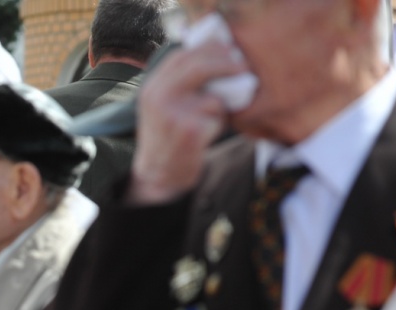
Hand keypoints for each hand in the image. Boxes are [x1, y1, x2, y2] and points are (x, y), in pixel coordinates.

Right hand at [130, 42, 244, 204]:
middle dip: (227, 64)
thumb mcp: (162, 104)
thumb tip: (216, 52)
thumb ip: (180, 80)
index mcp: (152, 87)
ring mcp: (173, 114)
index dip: (209, 49)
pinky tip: (206, 135)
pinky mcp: (190, 131)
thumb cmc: (167, 136)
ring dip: (220, 105)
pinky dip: (219, 125)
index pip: (182, 55)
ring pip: (214, 95)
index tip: (228, 50)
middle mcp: (159, 97)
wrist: (158, 174)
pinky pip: (218, 117)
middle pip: (200, 65)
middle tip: (243, 69)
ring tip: (210, 118)